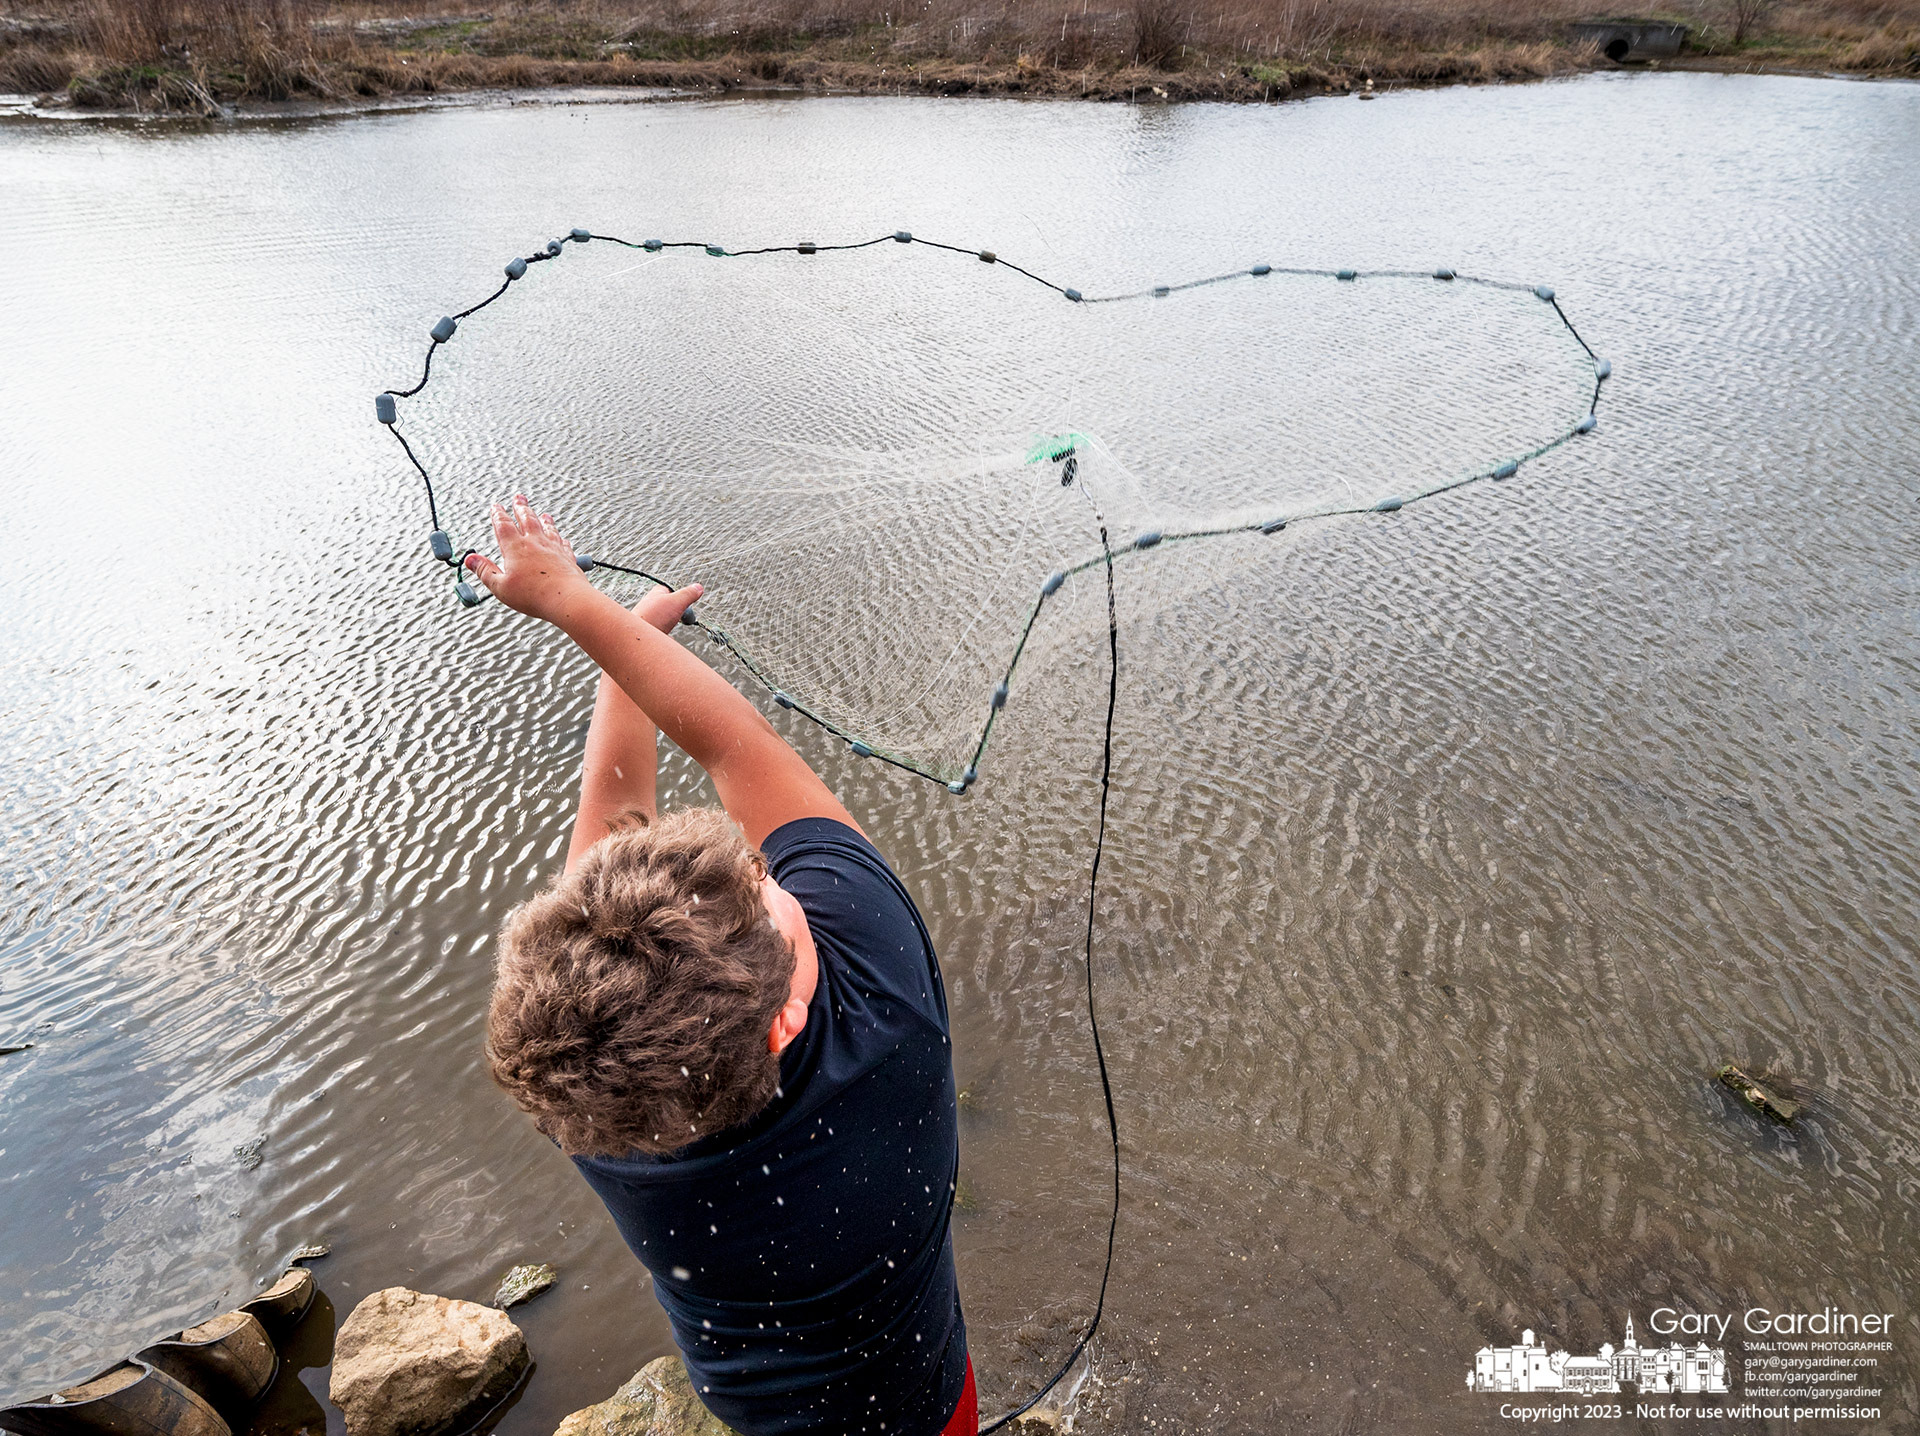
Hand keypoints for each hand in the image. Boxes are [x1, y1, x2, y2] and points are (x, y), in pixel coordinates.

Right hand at [464, 494, 594, 624]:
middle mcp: (535, 543)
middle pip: (527, 519)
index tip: (496, 507)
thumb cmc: (535, 595)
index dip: (498, 515)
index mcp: (516, 548)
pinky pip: (563, 543)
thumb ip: (485, 571)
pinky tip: (562, 538)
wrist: (567, 598)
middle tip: (519, 498)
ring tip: (543, 514)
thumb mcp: (501, 587)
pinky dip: (560, 538)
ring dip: (543, 519)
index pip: (504, 526)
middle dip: (521, 507)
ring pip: (547, 528)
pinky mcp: (567, 557)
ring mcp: (553, 548)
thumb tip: (471, 560)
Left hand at [632, 582, 702, 633]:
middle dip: (676, 612)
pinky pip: (659, 633)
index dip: (679, 594)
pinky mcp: (647, 632)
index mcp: (655, 594)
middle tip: (678, 617)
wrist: (636, 638)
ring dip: (669, 625)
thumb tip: (699, 587)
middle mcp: (649, 605)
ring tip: (667, 627)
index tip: (686, 602)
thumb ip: (688, 594)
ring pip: (663, 620)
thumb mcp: (676, 602)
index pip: (668, 589)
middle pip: (667, 606)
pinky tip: (665, 638)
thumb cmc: (654, 617)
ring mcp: (647, 619)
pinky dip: (664, 636)